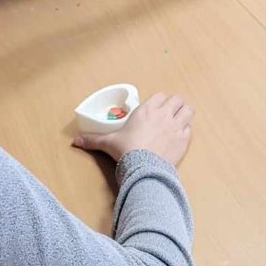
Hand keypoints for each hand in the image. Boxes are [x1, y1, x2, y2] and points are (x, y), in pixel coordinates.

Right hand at [74, 92, 193, 167]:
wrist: (144, 169)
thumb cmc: (127, 151)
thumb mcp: (109, 143)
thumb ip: (93, 139)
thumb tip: (76, 140)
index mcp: (147, 110)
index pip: (160, 96)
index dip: (160, 102)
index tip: (155, 110)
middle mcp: (164, 114)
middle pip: (178, 100)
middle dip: (175, 105)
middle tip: (169, 115)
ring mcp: (176, 126)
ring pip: (188, 110)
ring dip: (184, 114)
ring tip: (178, 122)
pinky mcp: (184, 140)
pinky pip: (190, 129)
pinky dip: (186, 131)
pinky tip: (178, 138)